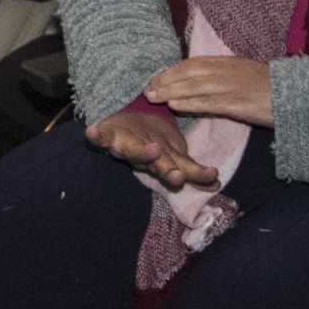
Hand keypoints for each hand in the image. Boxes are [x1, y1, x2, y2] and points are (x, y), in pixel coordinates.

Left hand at [86, 104, 218, 190]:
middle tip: (178, 177)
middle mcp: (145, 157)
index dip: (187, 173)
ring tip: (154, 150)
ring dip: (142, 154)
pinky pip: (100, 137)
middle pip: (157, 165)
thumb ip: (193, 171)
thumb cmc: (152, 144)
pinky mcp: (108, 136)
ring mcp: (126, 146)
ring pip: (135, 152)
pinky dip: (95, 136)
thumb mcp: (172, 158)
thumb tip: (218, 183)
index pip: (175, 168)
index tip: (202, 176)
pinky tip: (90, 131)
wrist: (127, 125)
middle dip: (167, 171)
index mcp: (161, 161)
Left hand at [145, 56, 276, 126]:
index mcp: (225, 62)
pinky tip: (175, 107)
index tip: (155, 78)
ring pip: (194, 87)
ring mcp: (230, 87)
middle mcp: (224, 71)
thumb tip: (198, 78)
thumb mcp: (241, 72)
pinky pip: (208, 103)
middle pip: (188, 73)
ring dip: (171, 92)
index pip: (191, 63)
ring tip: (153, 97)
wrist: (293, 93)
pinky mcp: (236, 105)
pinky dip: (190, 104)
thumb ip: (220, 73)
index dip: (171, 71)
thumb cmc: (268, 85)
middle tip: (146, 89)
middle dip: (165, 80)